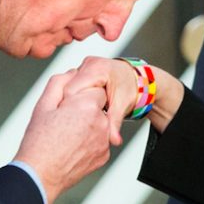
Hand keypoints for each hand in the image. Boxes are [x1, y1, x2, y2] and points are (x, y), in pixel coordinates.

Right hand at [15, 70, 110, 203]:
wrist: (40, 175)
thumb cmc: (39, 141)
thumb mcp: (43, 104)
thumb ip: (60, 82)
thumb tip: (73, 72)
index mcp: (87, 106)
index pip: (96, 88)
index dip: (80, 94)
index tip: (68, 104)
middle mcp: (101, 122)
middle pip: (100, 105)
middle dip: (87, 107)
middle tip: (66, 119)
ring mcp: (104, 141)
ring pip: (101, 122)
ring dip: (89, 123)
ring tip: (68, 134)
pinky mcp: (104, 155)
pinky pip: (100, 140)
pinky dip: (90, 140)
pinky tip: (72, 146)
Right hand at [67, 56, 184, 137]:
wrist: (136, 79)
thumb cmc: (130, 90)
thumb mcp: (122, 107)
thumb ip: (114, 123)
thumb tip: (114, 140)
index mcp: (98, 69)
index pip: (72, 90)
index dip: (71, 105)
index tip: (74, 119)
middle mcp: (90, 63)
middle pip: (68, 87)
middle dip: (71, 103)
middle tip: (76, 118)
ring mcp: (85, 64)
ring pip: (68, 86)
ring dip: (72, 100)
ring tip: (78, 112)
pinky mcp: (83, 68)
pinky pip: (72, 84)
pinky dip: (74, 96)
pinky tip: (79, 106)